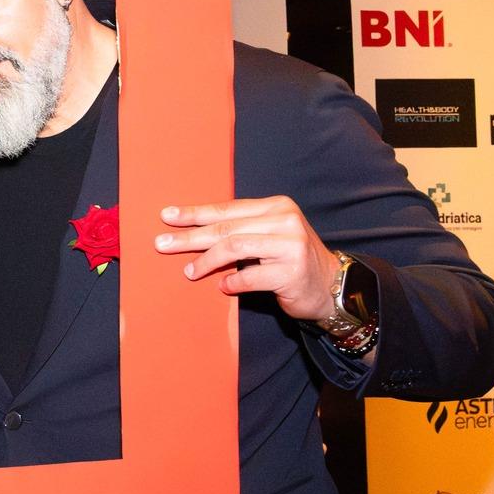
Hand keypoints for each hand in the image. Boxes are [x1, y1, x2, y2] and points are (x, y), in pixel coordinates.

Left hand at [155, 196, 337, 321]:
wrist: (331, 287)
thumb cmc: (290, 260)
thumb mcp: (268, 236)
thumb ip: (240, 230)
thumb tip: (190, 232)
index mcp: (276, 207)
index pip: (227, 209)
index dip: (195, 213)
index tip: (167, 216)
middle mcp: (285, 221)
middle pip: (226, 228)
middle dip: (190, 237)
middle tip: (163, 244)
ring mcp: (291, 246)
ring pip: (235, 248)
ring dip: (206, 261)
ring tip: (189, 272)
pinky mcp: (293, 272)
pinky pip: (250, 276)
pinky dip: (232, 282)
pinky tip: (223, 286)